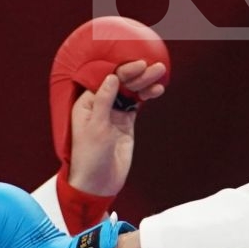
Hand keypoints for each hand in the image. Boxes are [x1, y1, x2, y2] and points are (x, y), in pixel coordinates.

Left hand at [66, 60, 165, 196]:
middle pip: (121, 84)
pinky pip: (137, 104)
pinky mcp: (126, 123)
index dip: (123, 71)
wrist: (99, 182)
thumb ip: (104, 101)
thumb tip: (112, 77)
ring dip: (145, 83)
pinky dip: (146, 96)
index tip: (139, 65)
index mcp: (87, 103)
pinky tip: (156, 90)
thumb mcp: (96, 127)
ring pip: (131, 92)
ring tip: (161, 74)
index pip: (106, 80)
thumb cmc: (90, 156)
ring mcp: (114, 113)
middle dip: (138, 74)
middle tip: (156, 68)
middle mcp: (100, 105)